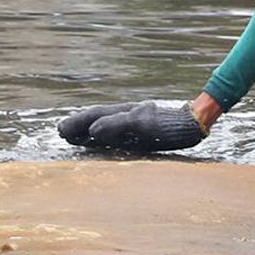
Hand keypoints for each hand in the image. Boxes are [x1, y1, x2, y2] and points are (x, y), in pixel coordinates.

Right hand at [57, 100, 208, 152]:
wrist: (193, 124)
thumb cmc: (169, 126)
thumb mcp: (142, 124)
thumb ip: (117, 125)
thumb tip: (93, 130)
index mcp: (124, 113)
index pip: (95, 117)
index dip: (78, 123)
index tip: (61, 130)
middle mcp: (127, 115)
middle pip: (98, 119)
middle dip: (80, 125)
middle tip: (62, 132)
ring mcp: (135, 122)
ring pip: (106, 125)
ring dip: (90, 130)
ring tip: (75, 136)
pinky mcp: (143, 131)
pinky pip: (117, 133)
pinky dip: (104, 136)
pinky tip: (103, 141)